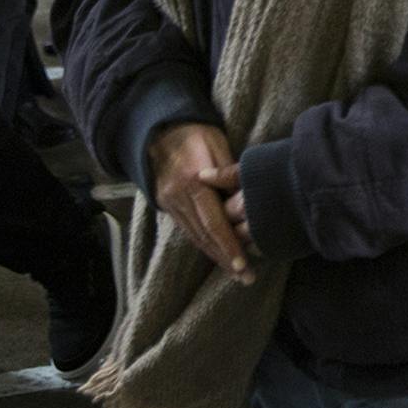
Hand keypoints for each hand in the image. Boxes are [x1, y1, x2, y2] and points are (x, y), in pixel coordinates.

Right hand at [148, 123, 256, 283]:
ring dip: (216, 257)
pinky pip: (187, 230)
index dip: (228, 245)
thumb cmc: (196, 132)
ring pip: (195, 237)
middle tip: (246, 278)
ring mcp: (170, 203)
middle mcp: (178, 197)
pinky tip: (217, 254)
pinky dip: (204, 244)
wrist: (160, 130)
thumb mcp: (216, 143)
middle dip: (225, 259)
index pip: (213, 222)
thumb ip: (228, 173)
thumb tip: (243, 200)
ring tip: (236, 272)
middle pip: (204, 236)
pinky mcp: (166, 206)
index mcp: (192, 181)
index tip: (243, 265)